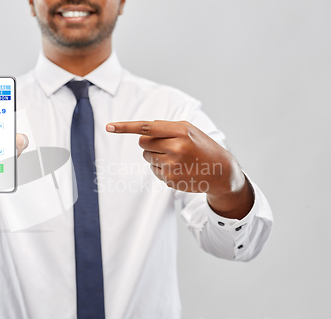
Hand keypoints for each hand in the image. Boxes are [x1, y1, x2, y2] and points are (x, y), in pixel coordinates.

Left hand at [106, 120, 253, 218]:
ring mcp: (172, 165)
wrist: (221, 171)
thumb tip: (142, 130)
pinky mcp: (170, 180)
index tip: (109, 127)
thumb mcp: (189, 130)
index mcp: (180, 131)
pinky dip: (161, 168)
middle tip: (167, 146)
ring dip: (155, 156)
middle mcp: (176, 148)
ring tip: (176, 158)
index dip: (125, 127)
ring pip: (146, 157)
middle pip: (143, 142)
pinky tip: (178, 168)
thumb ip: (166, 126)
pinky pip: (154, 170)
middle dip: (149, 143)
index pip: (146, 127)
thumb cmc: (201, 146)